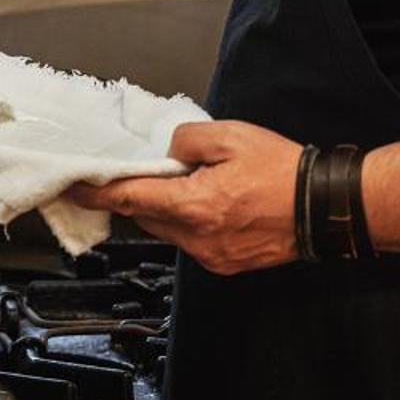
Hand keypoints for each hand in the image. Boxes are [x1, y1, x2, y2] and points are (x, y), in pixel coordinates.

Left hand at [63, 121, 303, 275]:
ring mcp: (213, 255)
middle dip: (143, 194)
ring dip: (171, 208)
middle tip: (158, 170)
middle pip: (147, 216)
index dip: (97, 194)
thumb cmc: (283, 172)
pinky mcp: (226, 263)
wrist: (324, 206)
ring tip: (199, 183)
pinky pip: (193, 241)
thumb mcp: (230, 136)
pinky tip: (216, 202)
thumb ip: (187, 139)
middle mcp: (199, 238)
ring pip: (170, 230)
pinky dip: (192, 222)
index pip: (129, 199)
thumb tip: (168, 151)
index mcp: (194, 206)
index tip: (75, 189)